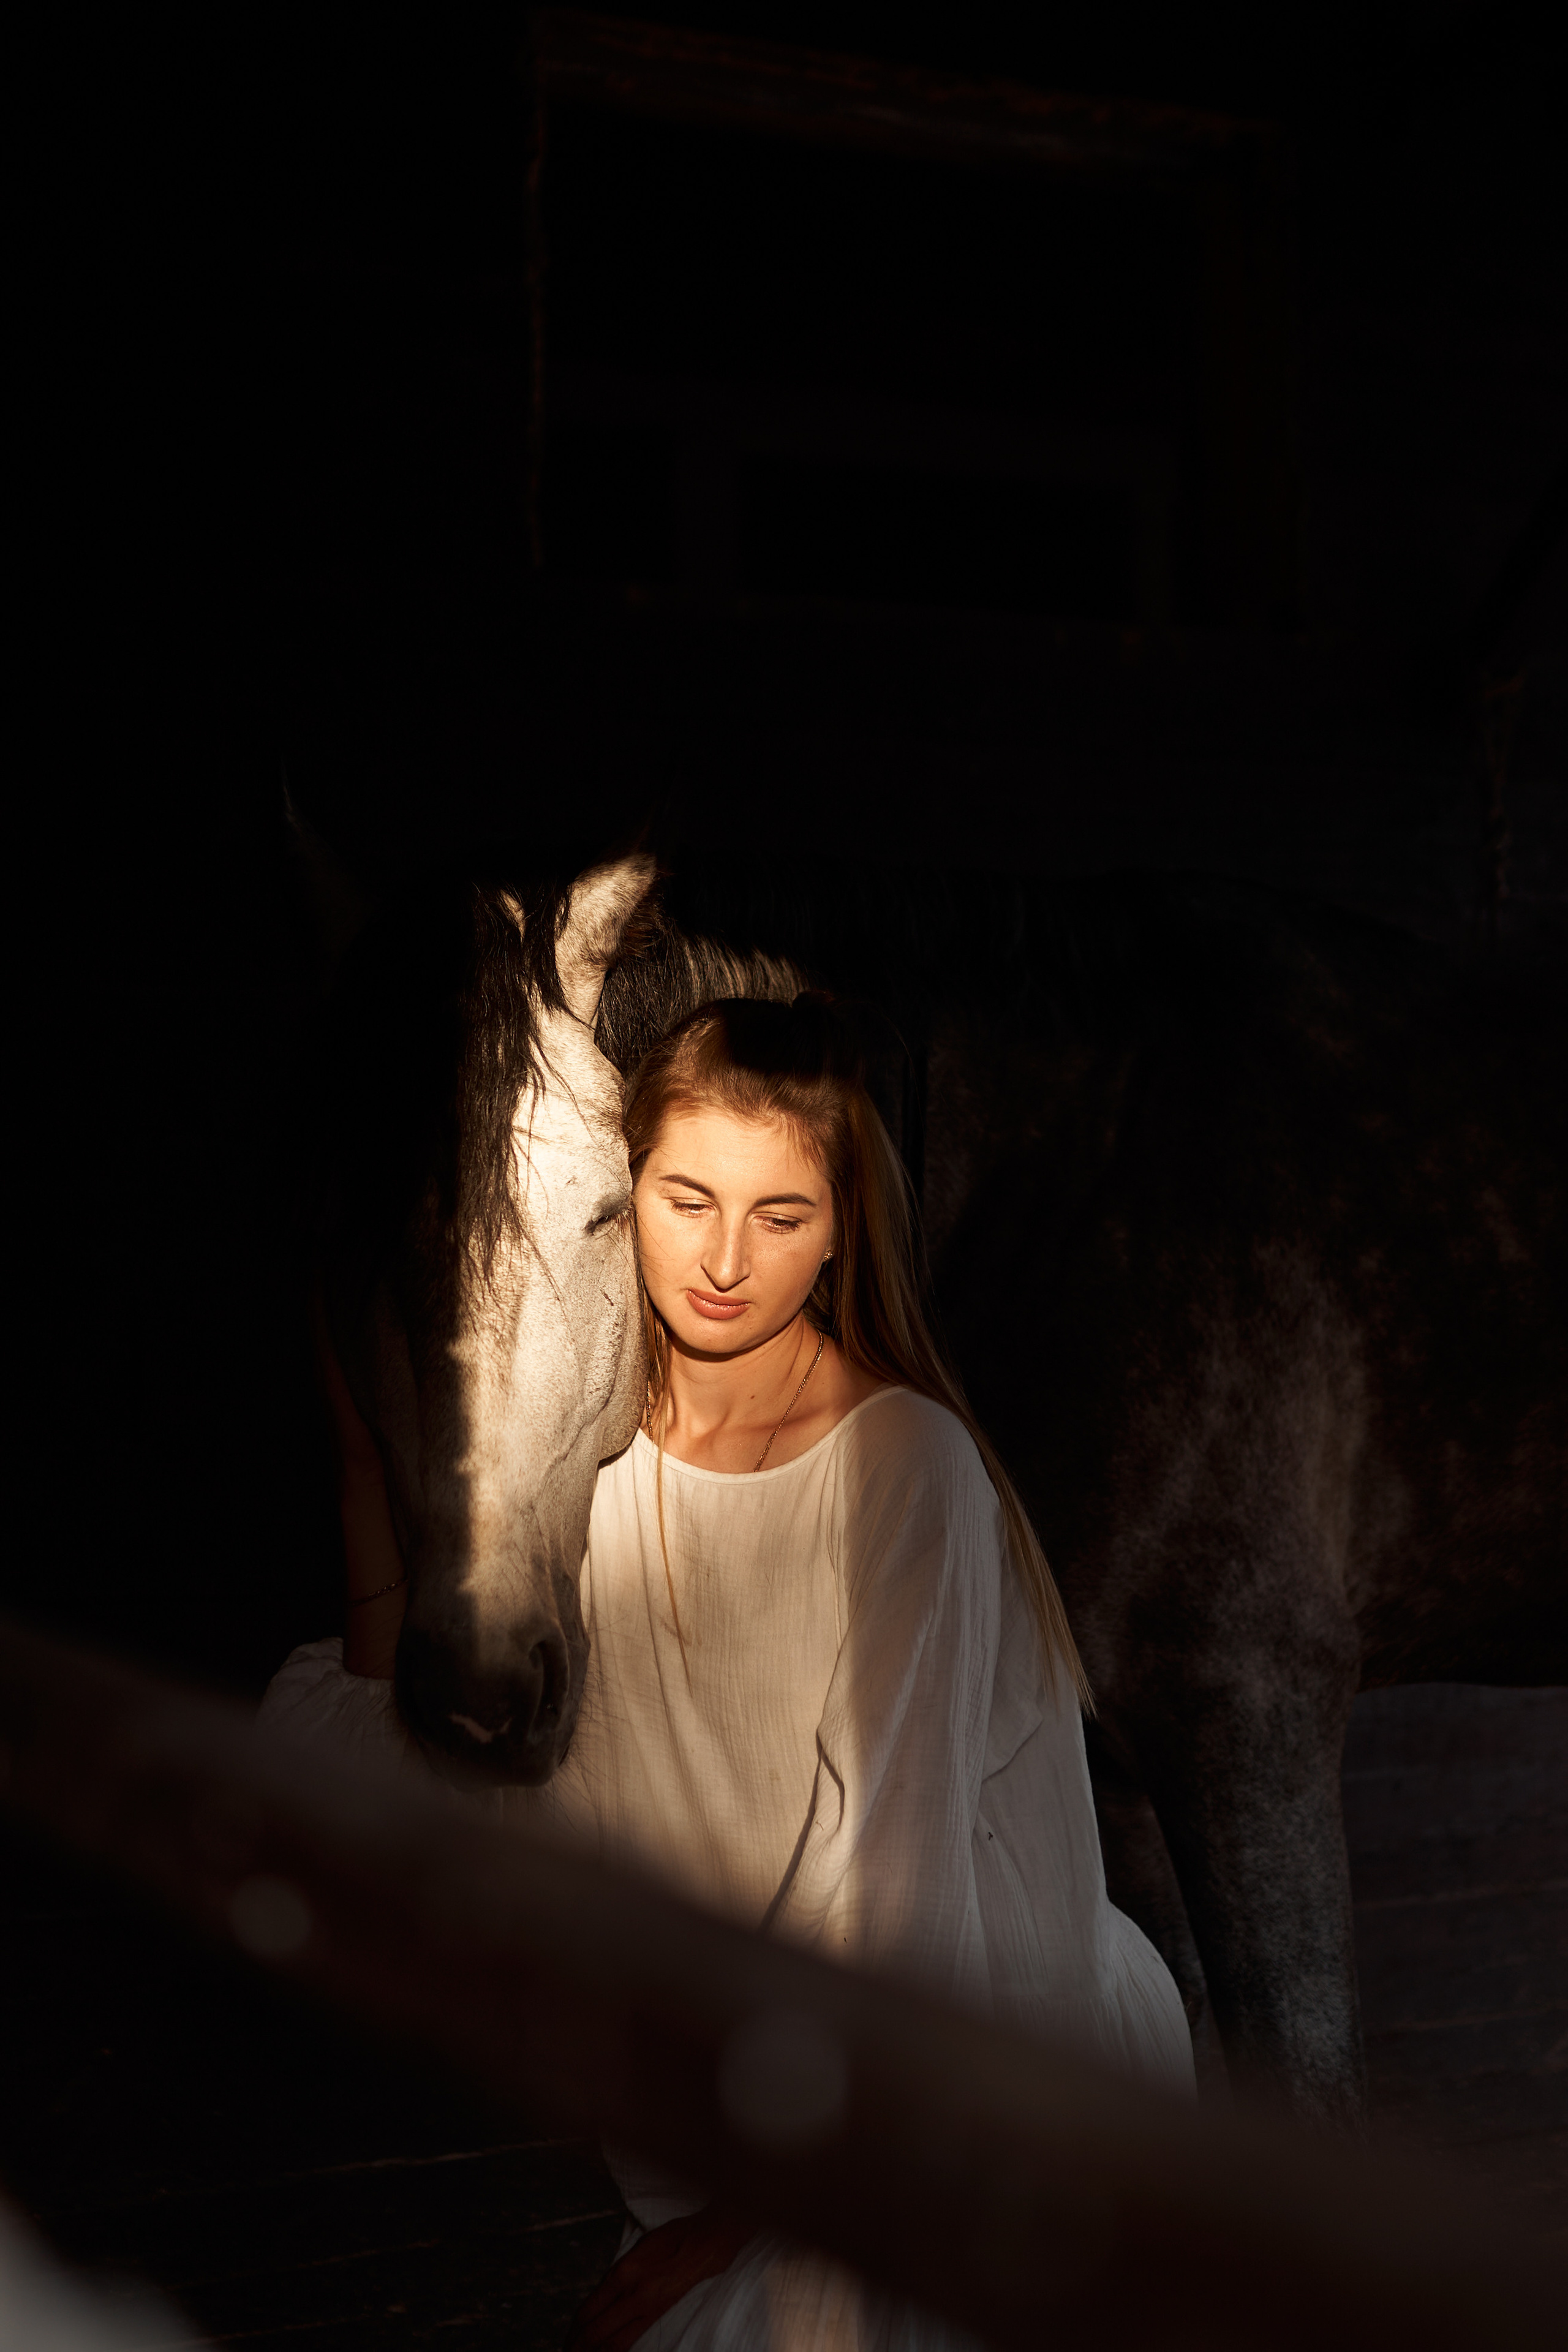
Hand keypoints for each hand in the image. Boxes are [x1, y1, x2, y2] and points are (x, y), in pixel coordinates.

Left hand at [566, 2204, 752, 2351]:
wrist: (709, 2241)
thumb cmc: (676, 2237)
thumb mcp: (637, 2248)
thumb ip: (619, 2273)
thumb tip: (604, 2295)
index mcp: (622, 2272)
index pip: (588, 2311)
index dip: (574, 2331)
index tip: (568, 2339)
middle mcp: (631, 2292)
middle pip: (595, 2332)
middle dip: (577, 2348)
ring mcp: (648, 2307)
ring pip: (613, 2344)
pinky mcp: (664, 2314)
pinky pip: (634, 2341)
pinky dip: (618, 2351)